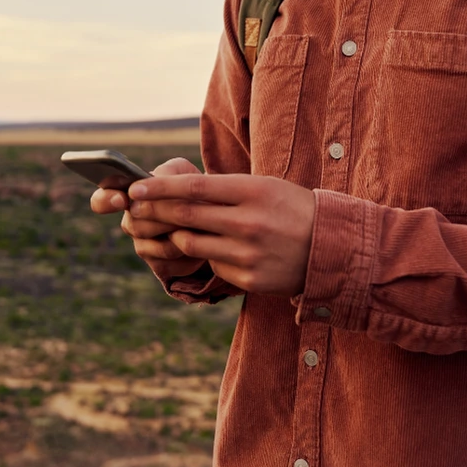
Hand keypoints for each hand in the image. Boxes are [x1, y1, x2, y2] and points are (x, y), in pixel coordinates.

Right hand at [89, 157, 206, 279]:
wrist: (213, 215)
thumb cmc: (191, 187)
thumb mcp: (182, 172)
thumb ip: (166, 173)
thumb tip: (155, 182)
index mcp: (129, 196)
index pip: (102, 200)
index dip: (106, 201)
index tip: (121, 199)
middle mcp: (131, 222)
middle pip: (134, 225)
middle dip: (162, 217)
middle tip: (186, 207)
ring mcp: (143, 246)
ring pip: (154, 246)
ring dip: (178, 234)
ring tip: (200, 223)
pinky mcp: (160, 265)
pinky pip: (170, 263)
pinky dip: (189, 253)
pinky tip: (202, 241)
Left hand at [127, 173, 314, 295]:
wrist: (331, 248)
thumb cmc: (291, 209)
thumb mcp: (264, 188)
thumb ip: (224, 191)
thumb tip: (177, 191)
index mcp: (253, 192)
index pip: (194, 187)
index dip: (159, 188)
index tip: (134, 186)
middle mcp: (248, 223)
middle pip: (186, 215)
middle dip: (154, 210)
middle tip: (135, 207)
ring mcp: (248, 254)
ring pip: (191, 244)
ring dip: (176, 235)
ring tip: (173, 228)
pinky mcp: (248, 280)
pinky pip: (212, 266)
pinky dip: (208, 256)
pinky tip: (220, 250)